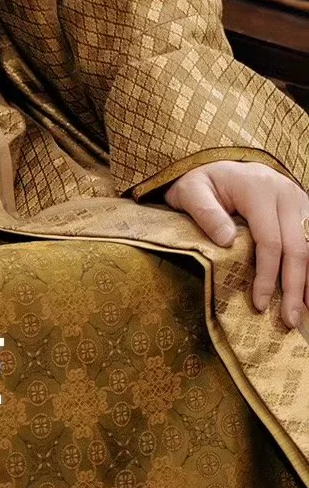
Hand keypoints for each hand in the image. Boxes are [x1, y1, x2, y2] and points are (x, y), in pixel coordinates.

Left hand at [164, 161, 308, 328]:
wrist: (217, 168)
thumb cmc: (200, 184)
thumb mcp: (190, 191)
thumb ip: (204, 212)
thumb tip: (227, 241)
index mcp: (257, 186)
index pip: (270, 240)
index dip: (267, 275)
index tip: (259, 304)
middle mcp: (283, 191)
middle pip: (298, 246)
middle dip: (294, 286)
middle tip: (288, 319)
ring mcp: (297, 197)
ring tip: (304, 313)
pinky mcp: (303, 207)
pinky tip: (307, 291)